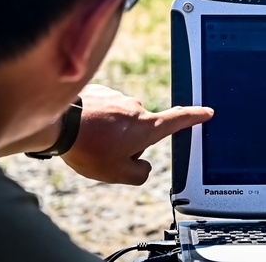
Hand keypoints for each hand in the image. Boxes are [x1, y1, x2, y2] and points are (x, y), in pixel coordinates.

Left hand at [61, 84, 213, 184]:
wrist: (59, 124)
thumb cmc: (90, 149)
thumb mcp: (117, 173)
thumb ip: (139, 174)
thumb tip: (144, 167)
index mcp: (147, 127)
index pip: (178, 120)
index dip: (194, 117)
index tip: (207, 112)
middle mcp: (136, 108)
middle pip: (140, 129)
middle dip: (128, 142)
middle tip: (105, 154)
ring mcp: (117, 97)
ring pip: (119, 120)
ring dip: (109, 131)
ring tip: (89, 142)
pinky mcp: (100, 91)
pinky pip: (103, 109)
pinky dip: (96, 120)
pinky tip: (82, 130)